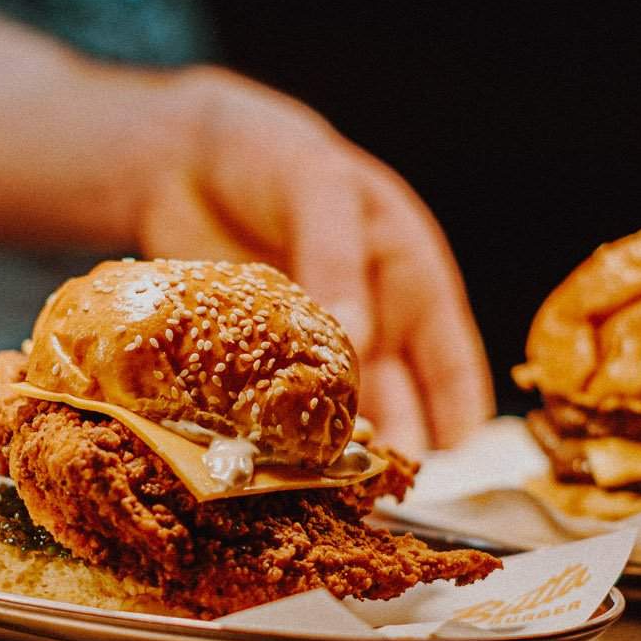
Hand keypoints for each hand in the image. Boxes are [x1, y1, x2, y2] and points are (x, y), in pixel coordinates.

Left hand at [131, 69, 492, 452]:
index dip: (457, 407)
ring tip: (332, 486)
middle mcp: (369, 317)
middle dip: (394, 442)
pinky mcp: (254, 358)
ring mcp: (313, 343)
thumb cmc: (273, 155)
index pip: (448, 356)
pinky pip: (275, 404)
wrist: (183, 154)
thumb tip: (360, 339)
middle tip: (381, 486)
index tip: (454, 455)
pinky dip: (278, 434)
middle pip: (396, 396)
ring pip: (338, 409)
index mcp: (407, 273)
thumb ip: (337, 259)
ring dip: (336, 446)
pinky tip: (274, 463)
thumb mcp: (318, 189)